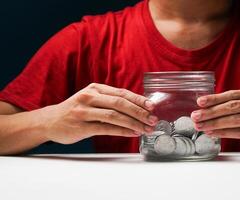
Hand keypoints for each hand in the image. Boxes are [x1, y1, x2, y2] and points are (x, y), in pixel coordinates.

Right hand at [40, 83, 157, 143]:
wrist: (49, 121)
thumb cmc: (76, 110)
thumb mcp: (91, 98)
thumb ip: (110, 100)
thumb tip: (137, 107)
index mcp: (95, 88)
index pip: (122, 93)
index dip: (139, 99)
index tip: (152, 106)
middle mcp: (90, 97)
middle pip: (120, 103)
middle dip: (140, 112)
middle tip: (153, 119)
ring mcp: (84, 111)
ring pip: (114, 116)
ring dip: (134, 122)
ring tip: (146, 128)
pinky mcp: (81, 126)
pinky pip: (106, 129)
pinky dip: (122, 131)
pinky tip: (133, 133)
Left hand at [191, 86, 239, 153]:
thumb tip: (215, 109)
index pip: (233, 94)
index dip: (215, 98)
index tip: (199, 102)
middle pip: (232, 106)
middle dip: (211, 111)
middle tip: (195, 116)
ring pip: (236, 119)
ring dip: (215, 123)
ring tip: (201, 126)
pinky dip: (226, 132)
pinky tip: (214, 133)